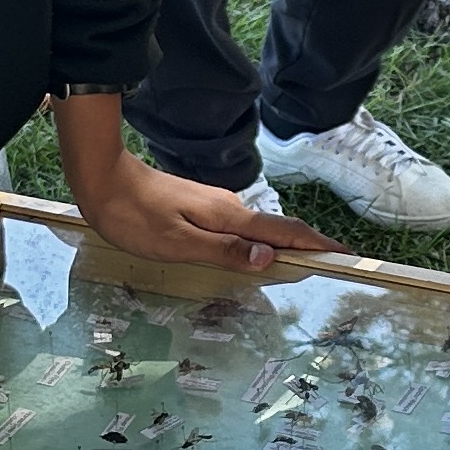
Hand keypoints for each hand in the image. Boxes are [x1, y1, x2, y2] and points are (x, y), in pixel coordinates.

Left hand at [77, 154, 337, 270]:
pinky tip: (253, 256)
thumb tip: (270, 259)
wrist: (102, 180)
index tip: (346, 257)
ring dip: (283, 247)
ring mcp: (216, 205)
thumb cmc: (134, 216)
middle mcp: (230, 207)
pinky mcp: (202, 207)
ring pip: (259, 230)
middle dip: (309, 248)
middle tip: (333, 269)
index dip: (318, 246)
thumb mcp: (178, 242)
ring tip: (301, 270)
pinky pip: (241, 228)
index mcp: (230, 216)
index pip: (285, 233)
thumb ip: (224, 250)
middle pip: (279, 231)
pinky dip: (257, 243)